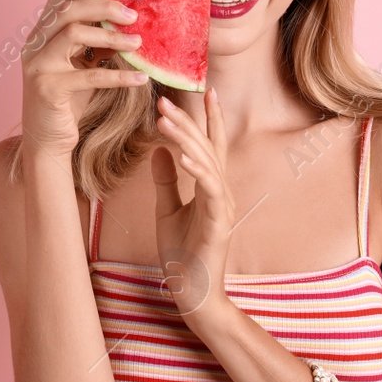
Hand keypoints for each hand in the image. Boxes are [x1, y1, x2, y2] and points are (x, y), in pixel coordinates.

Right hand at [19, 0, 150, 158]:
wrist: (47, 141)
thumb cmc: (69, 100)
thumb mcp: (84, 63)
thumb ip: (97, 40)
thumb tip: (128, 17)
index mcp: (45, 32)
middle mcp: (36, 42)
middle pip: (67, 8)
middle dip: (101, 3)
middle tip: (132, 12)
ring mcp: (38, 64)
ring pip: (74, 34)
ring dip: (110, 37)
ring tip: (138, 44)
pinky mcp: (47, 88)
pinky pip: (86, 76)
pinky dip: (117, 77)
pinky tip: (141, 79)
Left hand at [151, 89, 237, 321]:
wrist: (192, 292)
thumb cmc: (183, 254)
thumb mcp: (167, 210)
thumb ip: (166, 181)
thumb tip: (159, 150)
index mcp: (211, 187)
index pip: (211, 145)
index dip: (208, 118)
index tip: (202, 90)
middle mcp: (222, 191)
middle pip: (207, 148)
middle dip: (188, 121)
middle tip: (165, 98)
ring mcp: (223, 207)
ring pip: (208, 163)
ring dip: (187, 139)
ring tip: (166, 119)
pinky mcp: (219, 223)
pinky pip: (210, 191)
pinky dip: (197, 171)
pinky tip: (182, 156)